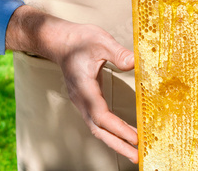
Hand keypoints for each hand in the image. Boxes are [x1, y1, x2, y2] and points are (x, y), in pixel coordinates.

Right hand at [6, 5, 137, 162]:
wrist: (60, 41)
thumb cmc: (80, 40)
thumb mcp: (101, 41)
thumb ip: (118, 53)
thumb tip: (135, 62)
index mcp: (84, 88)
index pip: (101, 115)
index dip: (118, 128)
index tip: (136, 138)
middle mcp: (81, 99)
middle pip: (99, 129)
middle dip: (118, 145)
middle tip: (137, 157)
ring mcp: (82, 102)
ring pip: (97, 128)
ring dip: (115, 142)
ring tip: (134, 153)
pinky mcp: (86, 100)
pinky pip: (98, 121)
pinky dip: (111, 132)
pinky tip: (125, 135)